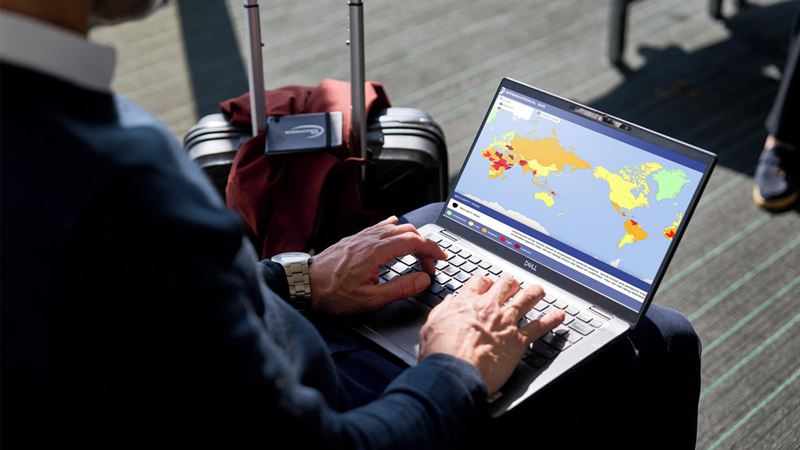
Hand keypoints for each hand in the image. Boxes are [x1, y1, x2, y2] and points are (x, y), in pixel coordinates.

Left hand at [309, 216, 446, 314]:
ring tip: (417, 254)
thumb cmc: (333, 293)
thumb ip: (401, 288)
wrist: (304, 284)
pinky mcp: (355, 238)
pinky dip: (394, 229)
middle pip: (408, 231)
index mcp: (377, 251)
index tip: (441, 259)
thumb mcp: (371, 298)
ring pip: (395, 226)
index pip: (414, 241)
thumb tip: (423, 279)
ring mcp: (362, 236)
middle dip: (424, 245)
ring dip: (411, 237)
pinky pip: (380, 226)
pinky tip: (395, 231)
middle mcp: (371, 239)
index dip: (432, 249)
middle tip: (430, 264)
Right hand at [418, 276, 564, 393]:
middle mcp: (489, 308)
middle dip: (511, 283)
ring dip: (534, 293)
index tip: (488, 284)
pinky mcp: (518, 340)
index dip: (485, 282)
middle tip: (514, 285)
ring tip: (539, 291)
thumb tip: (449, 302)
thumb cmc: (441, 354)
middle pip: (506, 285)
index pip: (479, 282)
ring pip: (526, 299)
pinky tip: (559, 315)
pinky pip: (540, 326)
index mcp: (467, 303)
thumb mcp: (431, 325)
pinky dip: (552, 320)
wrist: (453, 372)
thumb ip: (444, 310)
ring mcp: (506, 322)